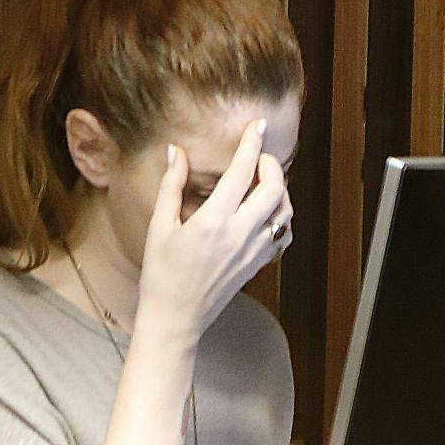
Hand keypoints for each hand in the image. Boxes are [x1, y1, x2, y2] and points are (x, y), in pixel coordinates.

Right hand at [137, 119, 291, 338]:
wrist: (176, 318)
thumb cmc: (161, 274)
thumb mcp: (160, 226)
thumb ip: (171, 185)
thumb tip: (176, 151)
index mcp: (213, 221)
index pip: (242, 171)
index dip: (252, 143)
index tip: (258, 126)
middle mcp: (239, 235)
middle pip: (274, 188)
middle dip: (271, 165)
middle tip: (258, 157)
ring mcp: (253, 252)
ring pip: (284, 212)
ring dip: (280, 190)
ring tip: (262, 182)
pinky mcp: (257, 265)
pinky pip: (282, 235)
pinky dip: (280, 217)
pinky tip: (265, 212)